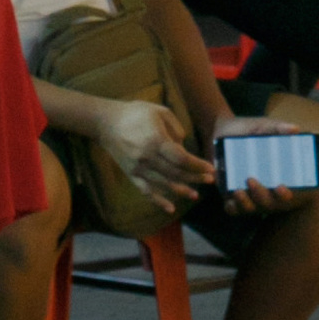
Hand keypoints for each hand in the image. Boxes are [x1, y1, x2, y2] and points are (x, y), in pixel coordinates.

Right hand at [96, 98, 213, 212]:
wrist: (107, 123)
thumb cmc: (136, 113)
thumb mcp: (160, 111)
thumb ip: (176, 128)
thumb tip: (183, 146)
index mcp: (156, 141)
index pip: (181, 159)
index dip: (197, 166)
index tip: (210, 168)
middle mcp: (148, 158)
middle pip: (175, 173)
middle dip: (194, 178)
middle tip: (209, 181)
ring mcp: (138, 168)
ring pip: (163, 184)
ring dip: (181, 190)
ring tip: (195, 195)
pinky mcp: (131, 174)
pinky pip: (146, 191)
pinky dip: (158, 201)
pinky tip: (170, 208)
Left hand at [211, 108, 314, 214]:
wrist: (224, 131)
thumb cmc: (249, 129)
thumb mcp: (264, 126)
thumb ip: (278, 128)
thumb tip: (296, 129)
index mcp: (280, 174)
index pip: (287, 193)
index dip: (284, 194)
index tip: (281, 187)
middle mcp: (267, 189)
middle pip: (268, 203)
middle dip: (260, 194)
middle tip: (251, 179)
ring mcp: (250, 195)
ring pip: (251, 208)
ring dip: (245, 202)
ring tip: (238, 191)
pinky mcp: (233, 197)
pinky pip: (234, 209)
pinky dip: (232, 206)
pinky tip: (229, 197)